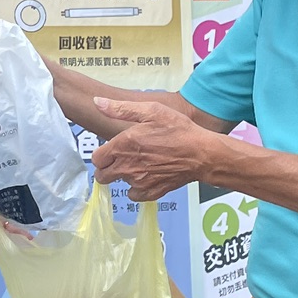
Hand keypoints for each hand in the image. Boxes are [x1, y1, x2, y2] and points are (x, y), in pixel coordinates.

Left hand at [89, 96, 216, 201]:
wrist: (201, 153)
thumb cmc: (178, 130)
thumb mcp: (151, 111)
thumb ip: (121, 109)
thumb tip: (98, 102)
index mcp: (122, 146)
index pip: (96, 158)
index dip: (103, 154)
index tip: (112, 150)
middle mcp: (127, 167)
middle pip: (102, 176)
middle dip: (108, 168)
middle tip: (121, 159)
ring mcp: (138, 182)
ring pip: (120, 184)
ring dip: (125, 176)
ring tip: (141, 164)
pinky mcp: (150, 192)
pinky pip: (134, 195)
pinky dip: (138, 188)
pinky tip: (147, 176)